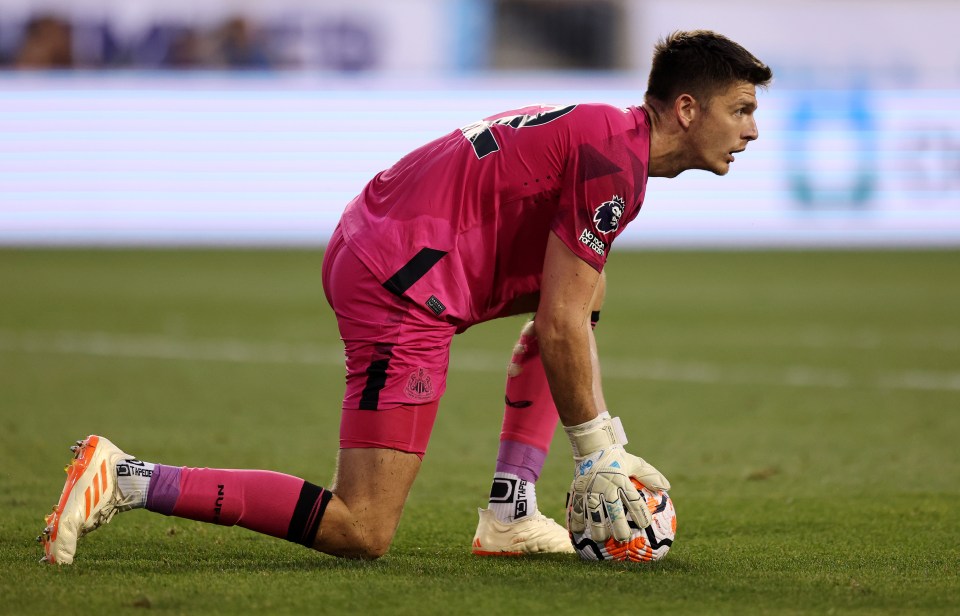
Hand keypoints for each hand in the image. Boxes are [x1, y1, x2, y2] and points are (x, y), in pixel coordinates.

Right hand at [565, 415, 669, 541]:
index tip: (645, 525)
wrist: (592, 446)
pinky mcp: (578, 490)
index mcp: (621, 479)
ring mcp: (590, 489)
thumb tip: (666, 487)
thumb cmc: (617, 458)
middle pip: (613, 510)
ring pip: (593, 512)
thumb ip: (650, 475)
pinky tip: (577, 532)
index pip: (633, 500)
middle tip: (622, 539)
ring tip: (601, 538)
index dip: (640, 513)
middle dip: (618, 527)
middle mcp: (605, 486)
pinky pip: (576, 507)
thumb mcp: (635, 463)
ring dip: (597, 527)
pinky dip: (576, 520)